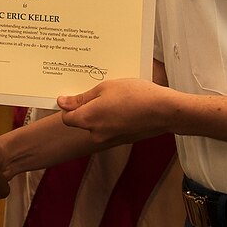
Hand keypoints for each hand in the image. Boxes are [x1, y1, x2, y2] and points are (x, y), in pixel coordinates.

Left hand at [57, 78, 173, 144]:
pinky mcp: (122, 139)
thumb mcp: (105, 87)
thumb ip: (82, 97)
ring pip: (97, 124)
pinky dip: (113, 117)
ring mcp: (110, 138)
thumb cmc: (135, 95)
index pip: (66, 118)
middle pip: (82, 121)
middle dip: (88, 107)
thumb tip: (62, 102)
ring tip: (115, 96)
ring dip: (101, 112)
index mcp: (88, 119)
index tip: (75, 93)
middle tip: (99, 90)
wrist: (164, 111)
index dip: (68, 105)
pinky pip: (110, 127)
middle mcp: (96, 133)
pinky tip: (124, 105)